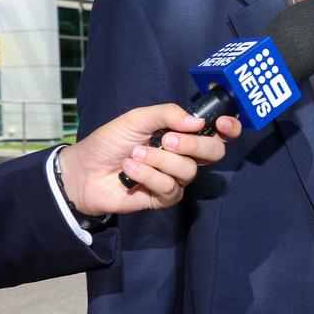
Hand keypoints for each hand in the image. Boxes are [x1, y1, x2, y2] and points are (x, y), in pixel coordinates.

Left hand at [58, 105, 241, 214]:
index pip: (218, 133)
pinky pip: (169, 188)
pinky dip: (148, 175)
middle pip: (213, 153)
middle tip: (167, 140)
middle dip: (193, 145)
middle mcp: (184, 156)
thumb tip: (199, 123)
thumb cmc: (110, 141)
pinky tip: (130, 169)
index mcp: (183, 134)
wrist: (84, 170)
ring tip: (135, 154)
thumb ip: (168, 114)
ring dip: (159, 160)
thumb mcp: (137, 118)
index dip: (229, 128)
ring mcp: (175, 178)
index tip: (222, 124)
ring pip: (188, 171)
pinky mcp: (163, 198)